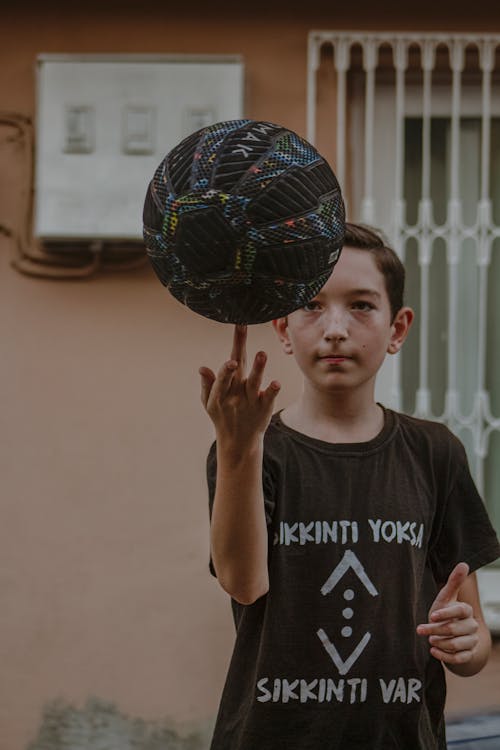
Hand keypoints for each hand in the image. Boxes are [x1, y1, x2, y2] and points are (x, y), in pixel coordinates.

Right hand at [199, 325, 279, 445]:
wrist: (238, 442)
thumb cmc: (223, 416)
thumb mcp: (210, 404)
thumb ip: (208, 385)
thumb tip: (202, 368)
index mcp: (220, 393)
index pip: (223, 376)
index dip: (226, 369)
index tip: (230, 359)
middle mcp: (235, 395)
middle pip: (237, 372)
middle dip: (239, 352)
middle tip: (242, 332)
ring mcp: (250, 401)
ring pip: (254, 383)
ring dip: (258, 368)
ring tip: (262, 353)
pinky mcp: (264, 407)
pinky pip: (268, 398)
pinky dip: (272, 391)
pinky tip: (276, 383)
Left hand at [416, 562, 478, 666]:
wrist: (451, 634)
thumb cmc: (446, 613)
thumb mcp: (446, 597)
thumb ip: (454, 582)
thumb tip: (464, 563)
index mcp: (466, 610)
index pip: (459, 611)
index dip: (445, 614)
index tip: (431, 616)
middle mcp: (472, 626)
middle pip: (454, 629)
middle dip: (435, 630)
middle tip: (422, 630)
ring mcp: (471, 641)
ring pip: (456, 644)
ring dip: (439, 642)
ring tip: (429, 639)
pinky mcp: (469, 654)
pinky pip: (458, 658)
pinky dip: (444, 656)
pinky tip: (433, 651)